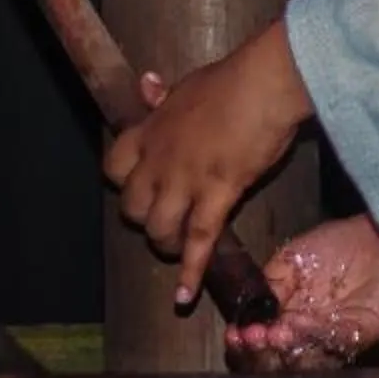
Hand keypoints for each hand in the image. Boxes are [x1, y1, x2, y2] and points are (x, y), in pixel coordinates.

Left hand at [102, 20, 312, 307]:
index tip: (140, 184)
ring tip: (178, 249)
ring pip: (159, 229)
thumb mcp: (188, 84)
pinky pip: (198, 242)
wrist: (264, 83)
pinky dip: (191, 272)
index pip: (114, 167)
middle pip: (132, 207)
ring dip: (166, 244)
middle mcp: (160, 160)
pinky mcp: (216, 196)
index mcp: (151, 131)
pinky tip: (183, 297)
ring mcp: (185, 181)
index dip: (124, 182)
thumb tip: (146, 84)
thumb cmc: (233, 80)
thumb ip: (164, 95)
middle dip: (145, 218)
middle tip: (165, 219)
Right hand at [225, 216, 378, 373]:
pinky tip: (297, 321)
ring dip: (283, 348)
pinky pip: (333, 342)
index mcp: (289, 319)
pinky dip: (312, 334)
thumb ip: (268, 284)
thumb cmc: (335, 245)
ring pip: (304, 358)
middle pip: (279, 359)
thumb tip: (246, 313)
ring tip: (272, 334)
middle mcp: (309, 336)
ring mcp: (334, 339)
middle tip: (251, 337)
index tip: (233, 335)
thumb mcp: (290, 260)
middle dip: (260, 352)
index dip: (245, 343)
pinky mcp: (359, 335)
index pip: (263, 341)